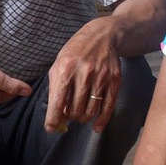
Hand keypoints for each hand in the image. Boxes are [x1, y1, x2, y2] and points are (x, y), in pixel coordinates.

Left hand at [44, 19, 121, 133]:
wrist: (102, 36)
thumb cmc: (75, 52)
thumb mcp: (58, 64)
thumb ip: (54, 89)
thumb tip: (55, 115)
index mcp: (66, 69)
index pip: (58, 101)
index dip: (53, 119)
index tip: (50, 128)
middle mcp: (84, 74)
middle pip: (75, 110)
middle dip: (69, 117)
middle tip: (68, 113)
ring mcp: (101, 78)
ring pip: (90, 111)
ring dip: (82, 118)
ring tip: (79, 112)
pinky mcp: (114, 81)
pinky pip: (108, 107)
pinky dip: (101, 121)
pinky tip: (96, 126)